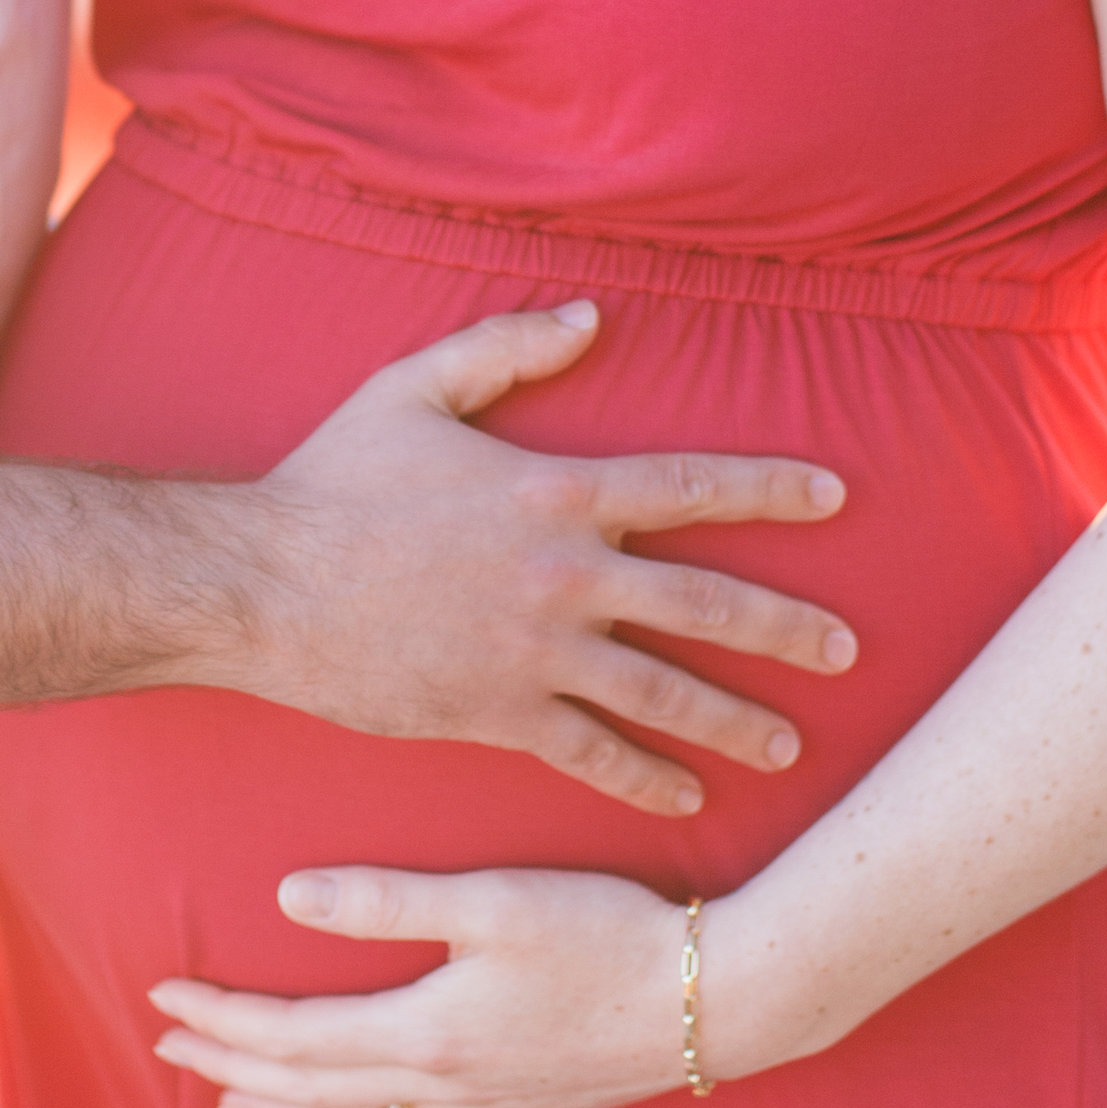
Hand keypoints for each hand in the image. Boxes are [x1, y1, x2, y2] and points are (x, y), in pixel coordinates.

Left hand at [152, 863, 704, 1107]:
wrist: (715, 999)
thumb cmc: (606, 932)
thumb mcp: (492, 900)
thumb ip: (386, 901)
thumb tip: (285, 898)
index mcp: (425, 1031)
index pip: (292, 1032)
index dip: (222, 1016)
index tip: (162, 993)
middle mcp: (445, 1088)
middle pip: (308, 1085)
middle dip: (230, 1063)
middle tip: (166, 1043)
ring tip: (232, 1099)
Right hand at [234, 298, 852, 817]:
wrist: (261, 584)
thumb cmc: (334, 480)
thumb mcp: (416, 388)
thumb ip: (509, 345)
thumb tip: (591, 315)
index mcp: (557, 491)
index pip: (693, 486)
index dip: (771, 488)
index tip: (835, 496)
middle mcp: (566, 576)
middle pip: (706, 602)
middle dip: (786, 626)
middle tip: (845, 648)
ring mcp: (536, 653)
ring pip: (665, 692)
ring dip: (736, 719)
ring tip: (789, 743)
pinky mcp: (498, 713)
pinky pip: (592, 752)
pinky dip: (646, 775)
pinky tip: (688, 792)